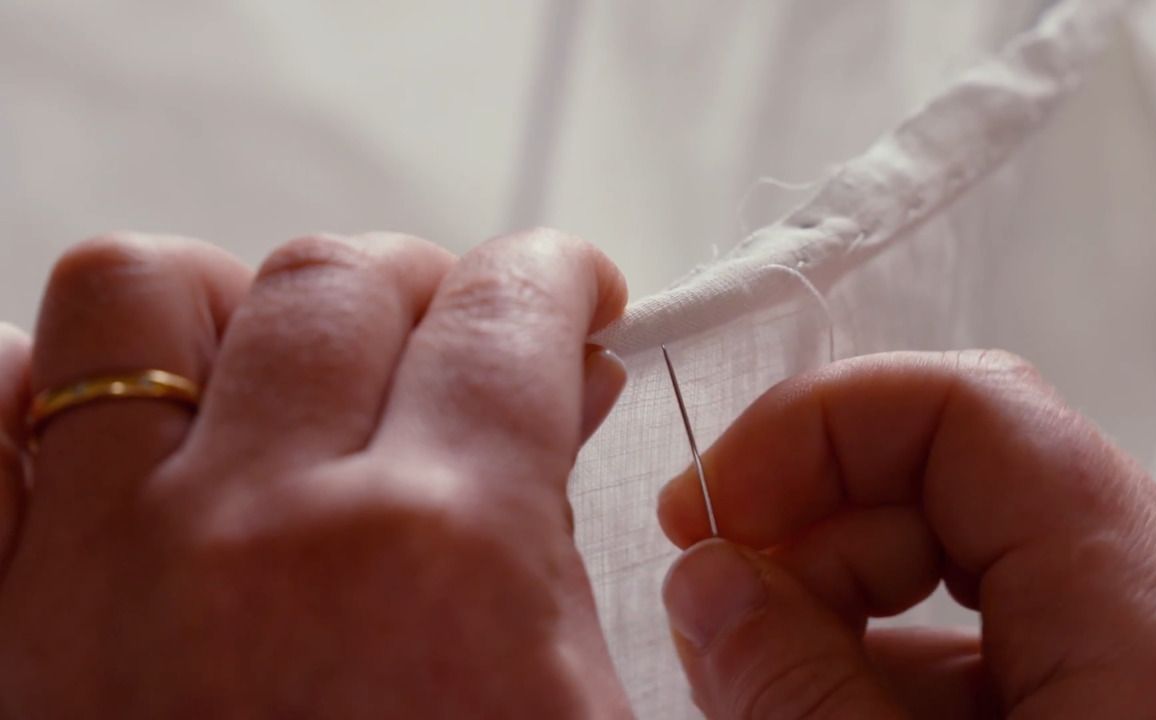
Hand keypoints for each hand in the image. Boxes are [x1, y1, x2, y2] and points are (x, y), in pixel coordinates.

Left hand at [0, 231, 631, 717]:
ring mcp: (91, 568)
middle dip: (422, 288)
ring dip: (234, 307)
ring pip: (139, 294)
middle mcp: (252, 531)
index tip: (567, 291)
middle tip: (456, 345)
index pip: (506, 315)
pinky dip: (43, 394)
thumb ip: (561, 539)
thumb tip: (559, 391)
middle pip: (336, 280)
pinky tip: (125, 437)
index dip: (553, 279)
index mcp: (436, 559)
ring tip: (289, 370)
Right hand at [658, 351, 1155, 718]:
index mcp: (1150, 621)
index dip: (815, 426)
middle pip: (957, 475)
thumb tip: (705, 583)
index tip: (710, 508)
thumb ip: (798, 693)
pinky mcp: (1118, 709)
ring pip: (960, 564)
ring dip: (835, 605)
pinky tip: (821, 711)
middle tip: (713, 609)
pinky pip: (983, 644)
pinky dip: (884, 666)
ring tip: (754, 682)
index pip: (973, 406)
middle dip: (811, 527)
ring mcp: (1145, 665)